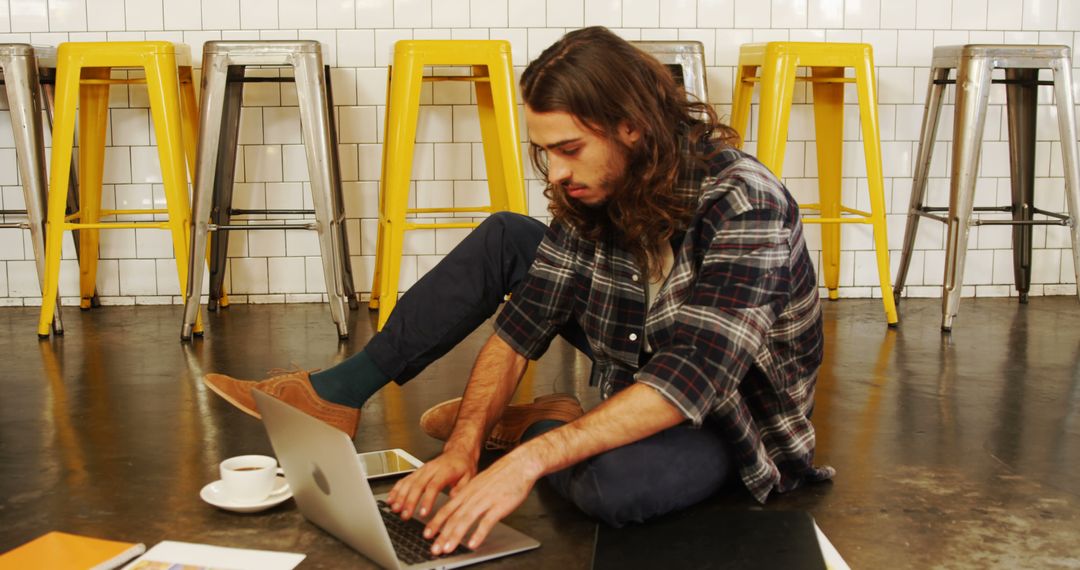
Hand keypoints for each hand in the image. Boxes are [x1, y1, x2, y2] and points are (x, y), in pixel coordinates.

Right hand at [387, 448, 476, 519]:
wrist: (458, 451)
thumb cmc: (463, 465)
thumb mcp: (469, 476)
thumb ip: (462, 488)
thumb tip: (454, 498)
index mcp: (445, 471)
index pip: (434, 486)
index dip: (427, 500)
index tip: (423, 513)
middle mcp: (431, 469)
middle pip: (418, 485)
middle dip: (409, 501)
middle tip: (405, 515)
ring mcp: (423, 469)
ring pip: (409, 482)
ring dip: (400, 496)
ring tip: (395, 509)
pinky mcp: (417, 471)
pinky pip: (404, 479)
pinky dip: (396, 489)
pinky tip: (391, 498)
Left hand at [423, 451, 540, 554]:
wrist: (519, 464)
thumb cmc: (501, 475)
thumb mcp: (478, 482)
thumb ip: (467, 494)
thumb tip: (455, 502)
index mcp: (467, 491)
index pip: (447, 509)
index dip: (436, 523)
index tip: (428, 534)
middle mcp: (473, 496)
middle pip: (453, 517)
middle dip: (442, 534)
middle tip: (434, 548)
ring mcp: (485, 500)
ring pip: (466, 519)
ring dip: (455, 536)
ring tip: (448, 547)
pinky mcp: (499, 505)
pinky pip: (487, 521)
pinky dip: (478, 534)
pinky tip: (473, 543)